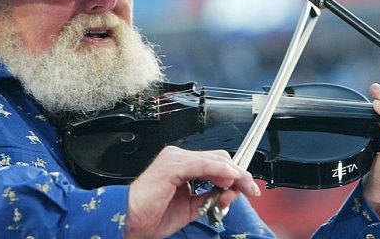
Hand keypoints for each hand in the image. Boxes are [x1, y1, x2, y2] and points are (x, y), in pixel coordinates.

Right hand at [124, 145, 260, 238]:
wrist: (129, 221)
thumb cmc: (151, 216)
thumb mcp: (191, 208)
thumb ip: (209, 198)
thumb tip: (229, 193)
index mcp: (182, 165)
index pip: (216, 163)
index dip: (235, 175)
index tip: (248, 188)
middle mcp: (179, 158)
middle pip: (219, 159)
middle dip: (239, 174)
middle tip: (250, 189)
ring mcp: (174, 159)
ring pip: (214, 160)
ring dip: (232, 175)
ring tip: (241, 188)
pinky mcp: (171, 165)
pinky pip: (201, 164)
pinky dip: (218, 171)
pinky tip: (228, 178)